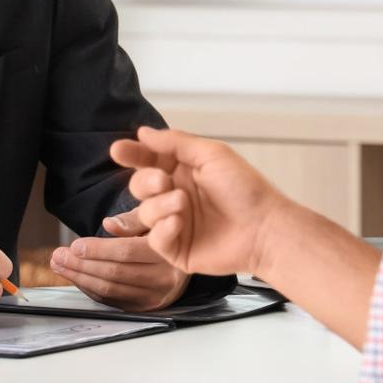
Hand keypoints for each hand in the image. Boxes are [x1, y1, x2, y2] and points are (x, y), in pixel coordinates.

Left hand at [48, 207, 189, 309]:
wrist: (186, 257)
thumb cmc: (165, 233)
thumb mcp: (153, 218)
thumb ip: (132, 220)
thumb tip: (108, 224)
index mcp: (168, 251)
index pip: (127, 252)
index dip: (99, 249)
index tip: (75, 245)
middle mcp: (165, 278)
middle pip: (115, 273)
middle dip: (81, 264)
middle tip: (58, 254)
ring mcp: (156, 296)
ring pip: (110, 289)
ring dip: (80, 277)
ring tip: (61, 264)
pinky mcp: (146, 308)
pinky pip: (112, 300)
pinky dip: (90, 289)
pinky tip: (77, 277)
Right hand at [110, 126, 289, 277]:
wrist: (263, 228)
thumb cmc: (244, 188)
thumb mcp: (211, 154)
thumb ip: (174, 142)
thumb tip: (143, 132)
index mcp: (182, 171)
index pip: (148, 160)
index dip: (132, 154)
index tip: (118, 150)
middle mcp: (175, 195)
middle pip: (139, 186)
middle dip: (145, 182)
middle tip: (163, 181)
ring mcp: (174, 224)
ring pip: (144, 213)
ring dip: (159, 205)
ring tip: (183, 204)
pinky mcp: (176, 249)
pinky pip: (154, 239)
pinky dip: (163, 229)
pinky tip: (179, 223)